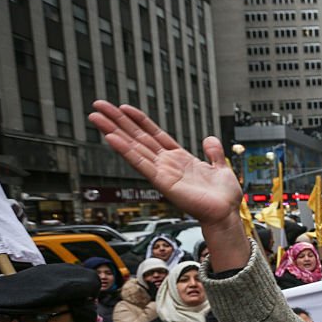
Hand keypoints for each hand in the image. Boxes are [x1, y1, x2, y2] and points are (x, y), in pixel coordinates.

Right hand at [89, 101, 249, 269]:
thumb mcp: (220, 167)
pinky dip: (126, 151)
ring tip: (96, 117)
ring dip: (114, 131)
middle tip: (99, 107)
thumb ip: (213, 152)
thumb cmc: (222, 197)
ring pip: (133, 147)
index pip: (155, 134)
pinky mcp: (162, 182)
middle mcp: (167, 164)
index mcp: (180, 159)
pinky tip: (111, 138)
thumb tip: (210, 139)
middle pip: (138, 138)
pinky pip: (141, 163)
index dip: (139, 121)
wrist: (225, 214)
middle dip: (118, 122)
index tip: (124, 108)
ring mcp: (162, 172)